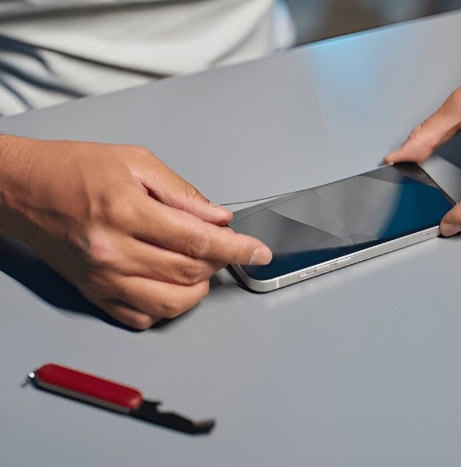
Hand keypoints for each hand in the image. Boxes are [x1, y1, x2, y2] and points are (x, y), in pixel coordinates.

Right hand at [0, 137, 270, 328]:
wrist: (22, 189)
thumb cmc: (73, 170)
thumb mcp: (135, 162)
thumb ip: (183, 194)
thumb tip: (219, 217)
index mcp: (126, 212)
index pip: (199, 240)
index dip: (237, 248)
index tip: (258, 251)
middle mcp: (113, 251)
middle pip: (189, 273)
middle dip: (221, 262)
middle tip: (226, 246)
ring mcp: (103, 278)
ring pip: (170, 303)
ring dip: (198, 288)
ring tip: (201, 266)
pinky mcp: (94, 294)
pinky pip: (141, 318)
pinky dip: (167, 307)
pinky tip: (171, 284)